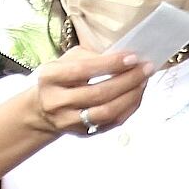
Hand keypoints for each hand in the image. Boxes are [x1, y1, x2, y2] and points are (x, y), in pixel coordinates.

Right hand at [25, 47, 152, 139]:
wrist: (43, 109)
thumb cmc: (60, 78)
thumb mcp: (66, 60)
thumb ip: (90, 56)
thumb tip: (124, 56)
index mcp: (50, 77)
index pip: (84, 70)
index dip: (111, 64)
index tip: (133, 57)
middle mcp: (56, 101)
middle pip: (99, 93)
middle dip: (128, 80)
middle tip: (146, 69)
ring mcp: (69, 121)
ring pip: (107, 112)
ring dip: (131, 96)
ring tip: (144, 81)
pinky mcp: (82, 133)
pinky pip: (112, 123)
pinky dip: (128, 108)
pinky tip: (137, 95)